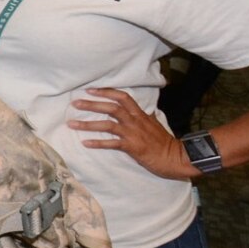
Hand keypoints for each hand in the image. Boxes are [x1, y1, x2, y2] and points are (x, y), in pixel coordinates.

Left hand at [68, 88, 193, 178]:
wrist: (176, 157)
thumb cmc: (164, 142)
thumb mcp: (154, 124)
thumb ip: (144, 117)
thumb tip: (141, 110)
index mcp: (140, 114)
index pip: (122, 97)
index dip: (106, 92)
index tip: (90, 90)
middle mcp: (135, 121)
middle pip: (111, 108)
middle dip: (92, 105)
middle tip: (75, 103)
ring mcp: (133, 133)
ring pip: (108, 125)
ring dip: (88, 124)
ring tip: (72, 124)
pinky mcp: (132, 147)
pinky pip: (112, 143)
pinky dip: (98, 143)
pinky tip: (85, 143)